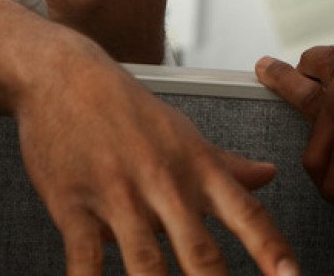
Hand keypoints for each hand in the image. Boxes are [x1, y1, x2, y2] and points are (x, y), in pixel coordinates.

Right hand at [15, 37, 297, 275]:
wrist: (61, 76)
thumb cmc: (125, 107)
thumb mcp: (183, 133)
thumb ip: (226, 165)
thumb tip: (269, 176)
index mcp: (196, 167)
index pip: (246, 216)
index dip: (272, 252)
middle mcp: (163, 183)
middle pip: (200, 253)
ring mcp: (117, 196)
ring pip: (146, 264)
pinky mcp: (73, 206)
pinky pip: (84, 261)